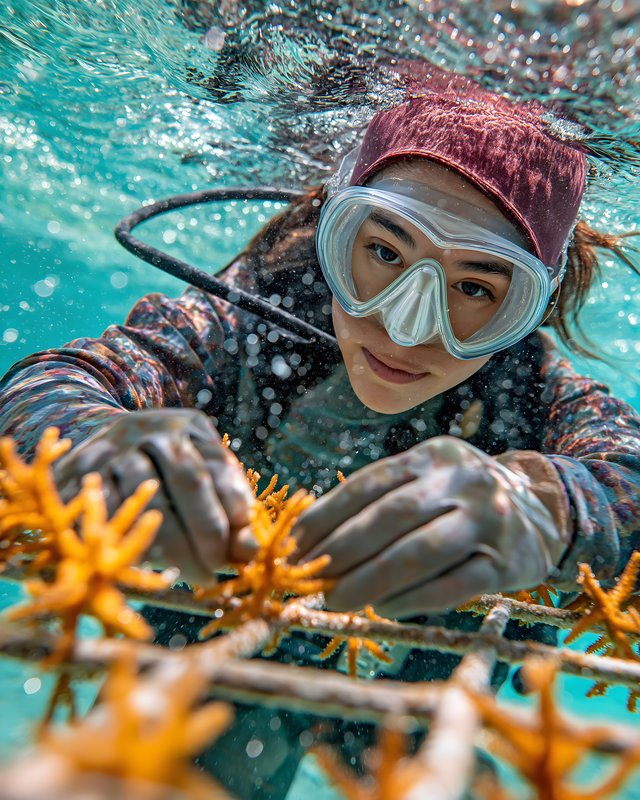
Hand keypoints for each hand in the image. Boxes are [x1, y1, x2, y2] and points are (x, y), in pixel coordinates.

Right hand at [52, 409, 255, 582]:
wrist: (98, 438)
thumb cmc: (165, 466)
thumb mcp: (200, 471)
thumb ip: (228, 506)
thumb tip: (252, 552)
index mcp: (189, 426)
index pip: (218, 467)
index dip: (235, 506)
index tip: (247, 546)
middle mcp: (154, 431)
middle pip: (189, 481)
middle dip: (208, 530)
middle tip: (217, 569)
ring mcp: (117, 449)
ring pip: (149, 502)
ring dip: (174, 546)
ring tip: (194, 576)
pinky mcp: (83, 472)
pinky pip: (110, 512)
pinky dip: (132, 542)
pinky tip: (153, 566)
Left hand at [293, 436, 567, 616]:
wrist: (543, 510)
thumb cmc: (463, 498)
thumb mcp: (427, 479)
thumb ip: (380, 501)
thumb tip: (313, 540)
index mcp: (433, 456)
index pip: (369, 483)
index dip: (327, 514)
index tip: (294, 543)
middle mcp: (462, 481)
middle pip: (391, 516)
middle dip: (342, 550)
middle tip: (308, 578)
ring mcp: (488, 520)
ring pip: (420, 552)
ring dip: (370, 581)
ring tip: (335, 601)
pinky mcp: (508, 561)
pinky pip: (453, 585)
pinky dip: (413, 599)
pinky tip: (384, 609)